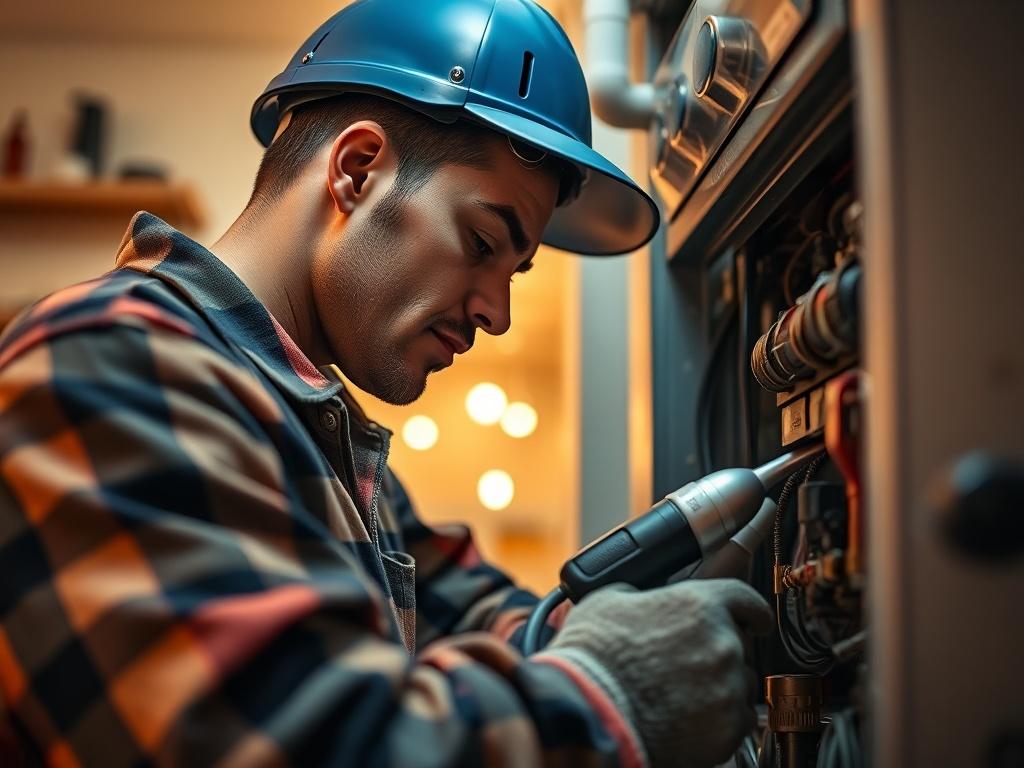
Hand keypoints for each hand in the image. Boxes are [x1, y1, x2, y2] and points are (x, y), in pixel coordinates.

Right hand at [543, 579, 772, 767]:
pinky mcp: (727, 729)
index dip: (751, 610)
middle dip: (715, 653)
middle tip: (683, 664)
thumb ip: (638, 595)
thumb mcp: (607, 602)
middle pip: (738, 645)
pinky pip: (737, 721)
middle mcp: (722, 644)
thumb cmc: (594, 659)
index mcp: (699, 605)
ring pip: (739, 684)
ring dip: (719, 687)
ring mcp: (727, 688)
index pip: (746, 599)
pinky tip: (687, 718)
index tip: (756, 620)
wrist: (589, 712)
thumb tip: (640, 599)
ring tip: (680, 694)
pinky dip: (718, 720)